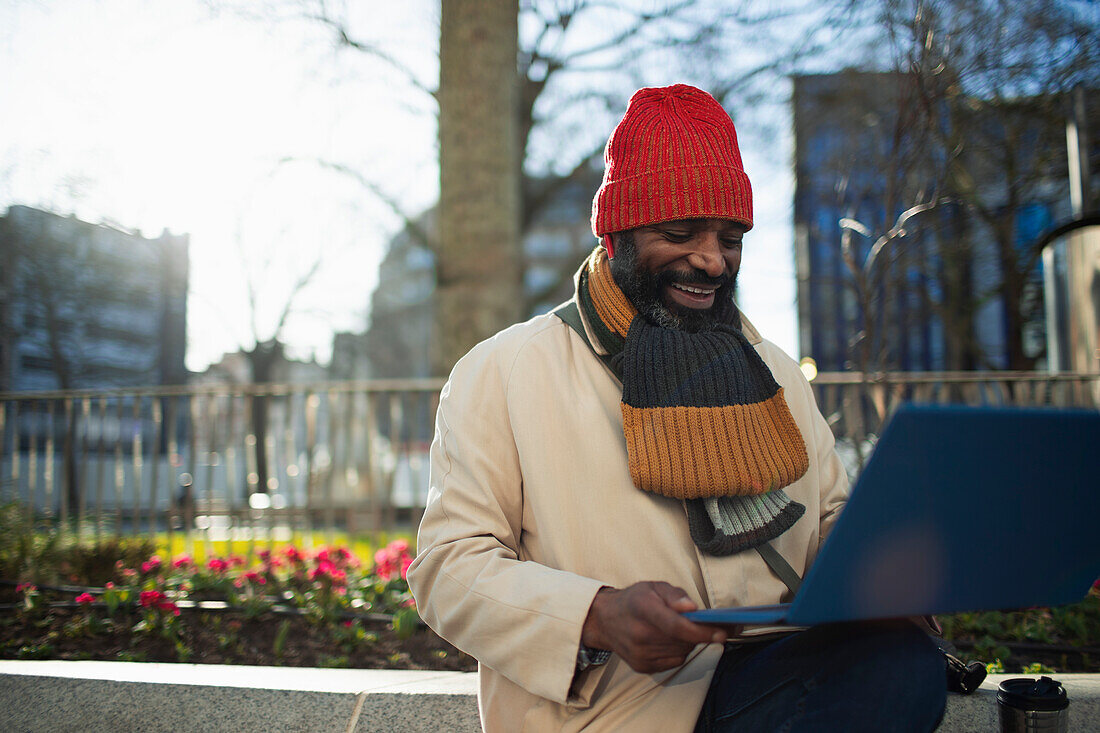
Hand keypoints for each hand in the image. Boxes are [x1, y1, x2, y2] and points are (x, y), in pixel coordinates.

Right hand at [581, 581, 726, 673]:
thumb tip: (693, 608)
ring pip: (681, 652)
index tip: (721, 632)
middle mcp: (639, 634)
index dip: (701, 632)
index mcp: (643, 608)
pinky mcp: (641, 666)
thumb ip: (675, 595)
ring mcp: (639, 653)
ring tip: (680, 629)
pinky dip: (679, 651)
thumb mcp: (654, 587)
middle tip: (704, 624)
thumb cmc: (634, 600)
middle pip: (682, 640)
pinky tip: (669, 640)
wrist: (605, 620)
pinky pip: (674, 661)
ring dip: (688, 642)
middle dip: (698, 634)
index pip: (676, 626)